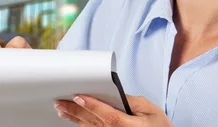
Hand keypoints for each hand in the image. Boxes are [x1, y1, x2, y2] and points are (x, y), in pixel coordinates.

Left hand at [54, 94, 173, 126]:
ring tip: (61, 110)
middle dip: (75, 110)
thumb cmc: (157, 125)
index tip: (78, 96)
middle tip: (59, 102)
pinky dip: (83, 126)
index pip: (106, 115)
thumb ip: (130, 101)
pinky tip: (74, 121)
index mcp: (128, 126)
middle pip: (92, 122)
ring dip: (75, 119)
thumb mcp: (149, 108)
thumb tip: (113, 93)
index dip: (91, 106)